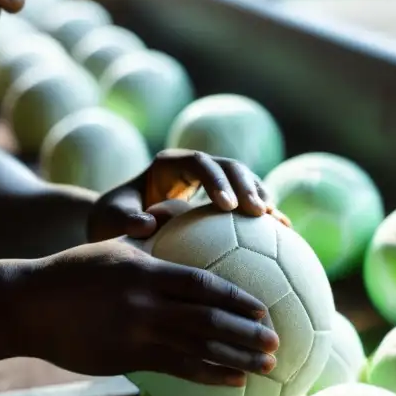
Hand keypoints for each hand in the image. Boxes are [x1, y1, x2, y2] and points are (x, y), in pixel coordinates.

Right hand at [22, 239, 279, 384]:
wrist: (27, 305)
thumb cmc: (72, 273)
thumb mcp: (110, 246)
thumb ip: (145, 237)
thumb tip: (171, 212)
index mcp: (146, 270)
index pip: (203, 283)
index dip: (238, 297)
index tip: (265, 308)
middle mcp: (146, 301)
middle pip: (209, 318)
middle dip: (248, 332)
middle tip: (277, 342)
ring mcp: (136, 332)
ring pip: (197, 346)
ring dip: (236, 357)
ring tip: (266, 365)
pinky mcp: (127, 356)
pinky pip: (176, 368)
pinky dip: (208, 374)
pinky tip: (232, 380)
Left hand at [87, 149, 289, 242]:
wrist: (119, 225)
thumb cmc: (113, 221)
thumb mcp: (112, 219)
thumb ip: (125, 220)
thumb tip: (146, 226)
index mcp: (168, 165)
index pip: (197, 163)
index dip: (215, 180)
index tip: (226, 206)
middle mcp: (193, 168)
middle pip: (227, 166)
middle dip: (245, 185)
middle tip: (258, 211)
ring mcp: (211, 182)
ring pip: (244, 180)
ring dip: (261, 196)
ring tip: (275, 221)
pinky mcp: (222, 199)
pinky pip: (247, 201)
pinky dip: (264, 213)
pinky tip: (284, 232)